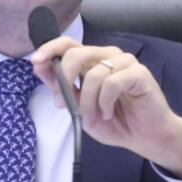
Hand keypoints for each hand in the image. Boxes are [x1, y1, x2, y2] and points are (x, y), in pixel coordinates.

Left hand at [31, 37, 181, 177]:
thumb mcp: (80, 108)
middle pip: (76, 53)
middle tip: (63, 103)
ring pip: (94, 73)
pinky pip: (112, 82)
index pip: (68, 44)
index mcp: (92, 61)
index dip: (50, 48)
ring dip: (88, 101)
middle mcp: (107, 56)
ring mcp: (124, 62)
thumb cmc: (114, 121)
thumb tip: (41, 68)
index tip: (36, 61)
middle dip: (64, 80)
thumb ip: (63, 88)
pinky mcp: (139, 72)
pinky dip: (105, 102)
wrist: (145, 137)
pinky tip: (108, 112)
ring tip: (94, 117)